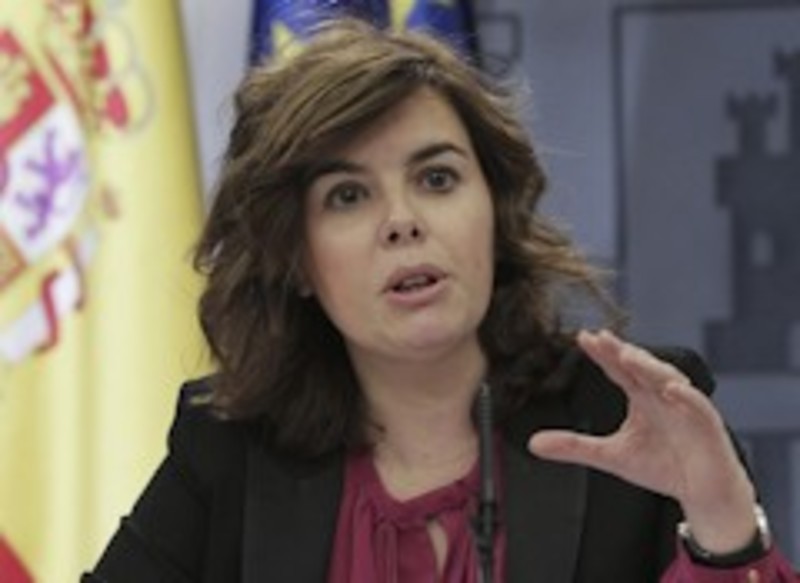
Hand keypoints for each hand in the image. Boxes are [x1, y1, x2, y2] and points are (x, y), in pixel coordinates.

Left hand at [528, 330, 757, 552]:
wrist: (702, 492)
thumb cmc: (661, 465)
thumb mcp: (610, 456)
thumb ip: (574, 446)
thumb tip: (533, 443)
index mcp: (641, 396)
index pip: (618, 369)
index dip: (603, 354)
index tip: (583, 337)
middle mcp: (662, 395)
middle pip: (641, 367)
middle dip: (622, 352)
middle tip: (601, 338)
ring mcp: (686, 407)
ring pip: (667, 380)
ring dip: (649, 367)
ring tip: (628, 355)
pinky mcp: (708, 425)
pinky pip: (698, 407)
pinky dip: (686, 396)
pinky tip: (671, 389)